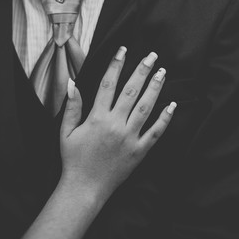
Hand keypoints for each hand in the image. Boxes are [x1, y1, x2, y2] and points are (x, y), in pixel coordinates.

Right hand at [59, 47, 173, 200]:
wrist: (84, 188)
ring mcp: (129, 138)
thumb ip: (72, 107)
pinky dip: (165, 119)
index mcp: (97, 119)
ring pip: (145, 108)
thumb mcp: (66, 132)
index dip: (116, 65)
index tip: (123, 50)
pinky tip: (172, 105)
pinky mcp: (139, 151)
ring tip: (163, 72)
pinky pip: (155, 132)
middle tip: (152, 56)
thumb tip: (72, 84)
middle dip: (142, 71)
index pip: (108, 85)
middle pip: (131, 91)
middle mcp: (115, 125)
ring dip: (155, 88)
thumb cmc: (73, 160)